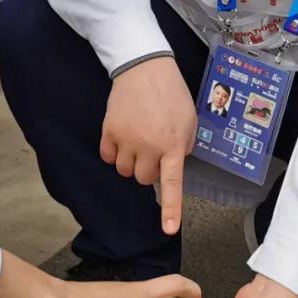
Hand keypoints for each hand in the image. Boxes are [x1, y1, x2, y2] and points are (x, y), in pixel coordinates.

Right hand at [101, 57, 196, 234]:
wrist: (145, 68)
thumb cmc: (171, 94)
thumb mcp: (189, 121)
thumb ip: (183, 146)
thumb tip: (172, 164)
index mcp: (173, 145)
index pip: (172, 184)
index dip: (170, 209)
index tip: (168, 230)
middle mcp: (149, 146)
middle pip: (142, 179)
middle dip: (147, 169)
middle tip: (152, 148)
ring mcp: (127, 139)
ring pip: (124, 170)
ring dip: (130, 161)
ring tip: (137, 139)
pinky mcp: (109, 131)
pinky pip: (107, 157)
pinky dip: (113, 152)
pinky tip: (122, 136)